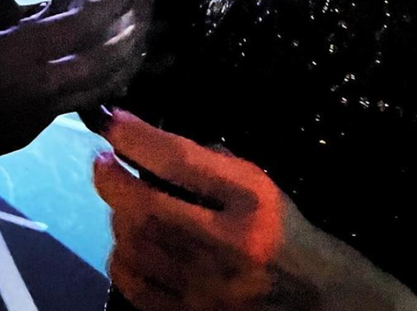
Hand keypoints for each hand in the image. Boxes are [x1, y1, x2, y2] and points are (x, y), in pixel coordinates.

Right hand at [0, 0, 137, 187]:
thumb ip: (15, 24)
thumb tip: (47, 10)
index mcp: (17, 54)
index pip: (77, 28)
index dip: (108, 10)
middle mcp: (35, 86)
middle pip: (97, 63)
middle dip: (124, 43)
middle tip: (141, 24)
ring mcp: (35, 117)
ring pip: (90, 91)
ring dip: (114, 70)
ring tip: (131, 52)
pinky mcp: (28, 136)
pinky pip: (67, 107)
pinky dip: (87, 88)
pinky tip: (91, 78)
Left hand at [93, 111, 416, 310]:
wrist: (315, 297)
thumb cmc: (284, 229)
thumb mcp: (260, 184)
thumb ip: (212, 165)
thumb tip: (149, 146)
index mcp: (251, 202)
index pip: (181, 163)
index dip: (139, 140)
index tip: (112, 123)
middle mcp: (228, 245)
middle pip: (148, 208)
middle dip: (113, 181)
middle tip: (101, 162)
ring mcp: (207, 290)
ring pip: (137, 248)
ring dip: (118, 218)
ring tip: (120, 201)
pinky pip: (136, 287)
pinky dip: (121, 259)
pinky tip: (126, 242)